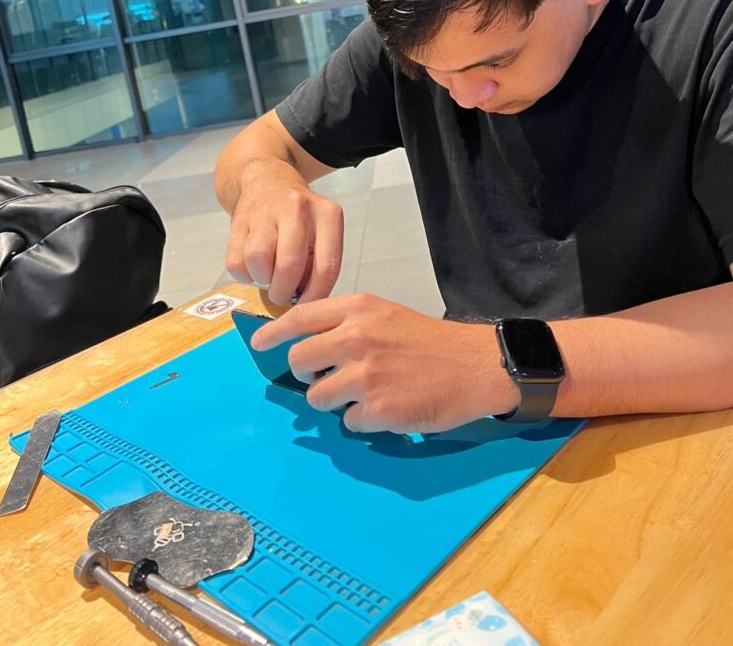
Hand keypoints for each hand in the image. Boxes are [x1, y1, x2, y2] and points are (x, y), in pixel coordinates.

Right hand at [225, 165, 343, 305]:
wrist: (267, 181)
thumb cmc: (299, 220)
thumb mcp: (321, 235)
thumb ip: (318, 268)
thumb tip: (305, 306)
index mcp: (327, 215)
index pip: (327, 267)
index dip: (315, 297)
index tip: (307, 309)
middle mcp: (298, 208)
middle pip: (290, 266)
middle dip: (284, 292)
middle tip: (282, 294)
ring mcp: (266, 211)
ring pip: (259, 261)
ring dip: (263, 280)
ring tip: (268, 274)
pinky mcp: (239, 219)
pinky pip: (235, 262)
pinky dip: (244, 274)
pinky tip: (254, 265)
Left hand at [251, 293, 519, 432]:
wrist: (474, 365)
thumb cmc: (427, 340)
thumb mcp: (383, 314)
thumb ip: (344, 323)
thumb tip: (304, 344)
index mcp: (357, 309)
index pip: (298, 318)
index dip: (272, 333)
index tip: (258, 344)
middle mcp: (355, 338)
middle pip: (299, 362)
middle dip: (306, 375)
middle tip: (324, 378)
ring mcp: (365, 375)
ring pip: (317, 398)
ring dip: (334, 402)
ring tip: (364, 394)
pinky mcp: (378, 409)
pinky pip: (348, 422)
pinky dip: (362, 420)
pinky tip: (386, 408)